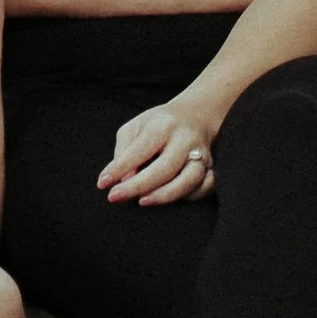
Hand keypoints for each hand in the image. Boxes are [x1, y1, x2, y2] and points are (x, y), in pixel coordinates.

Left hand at [98, 101, 215, 205]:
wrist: (196, 115)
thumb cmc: (159, 124)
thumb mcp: (135, 127)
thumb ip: (125, 151)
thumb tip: (122, 179)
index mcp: (163, 125)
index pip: (140, 149)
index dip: (120, 168)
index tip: (103, 183)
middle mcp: (186, 140)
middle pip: (165, 168)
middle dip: (138, 186)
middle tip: (116, 196)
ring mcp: (202, 155)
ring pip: (188, 180)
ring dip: (164, 195)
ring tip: (142, 201)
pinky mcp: (213, 168)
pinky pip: (204, 188)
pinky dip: (187, 197)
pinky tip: (168, 197)